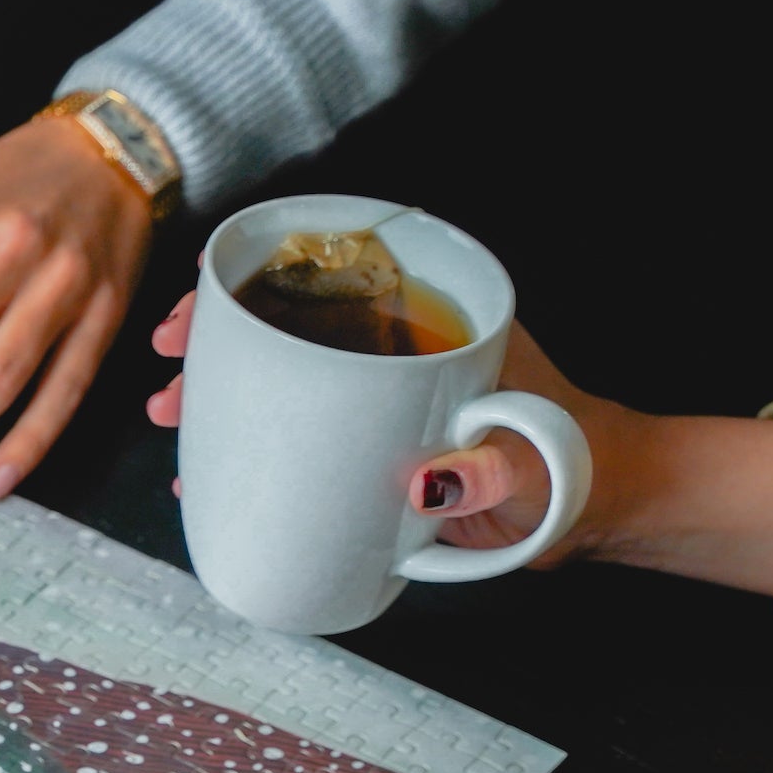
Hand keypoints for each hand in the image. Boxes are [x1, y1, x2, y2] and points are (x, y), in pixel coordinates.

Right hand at [147, 307, 772, 596]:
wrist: (605, 504)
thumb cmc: (579, 463)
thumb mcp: (540, 460)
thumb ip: (496, 468)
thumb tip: (428, 478)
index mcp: (434, 313)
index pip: (326, 269)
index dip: (248, 281)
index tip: (198, 312)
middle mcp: (396, 341)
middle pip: (284, 317)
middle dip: (214, 341)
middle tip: (167, 377)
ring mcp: (376, 390)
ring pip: (279, 370)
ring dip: (218, 390)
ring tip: (171, 419)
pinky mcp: (366, 443)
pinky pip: (293, 427)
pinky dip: (247, 441)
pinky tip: (204, 469)